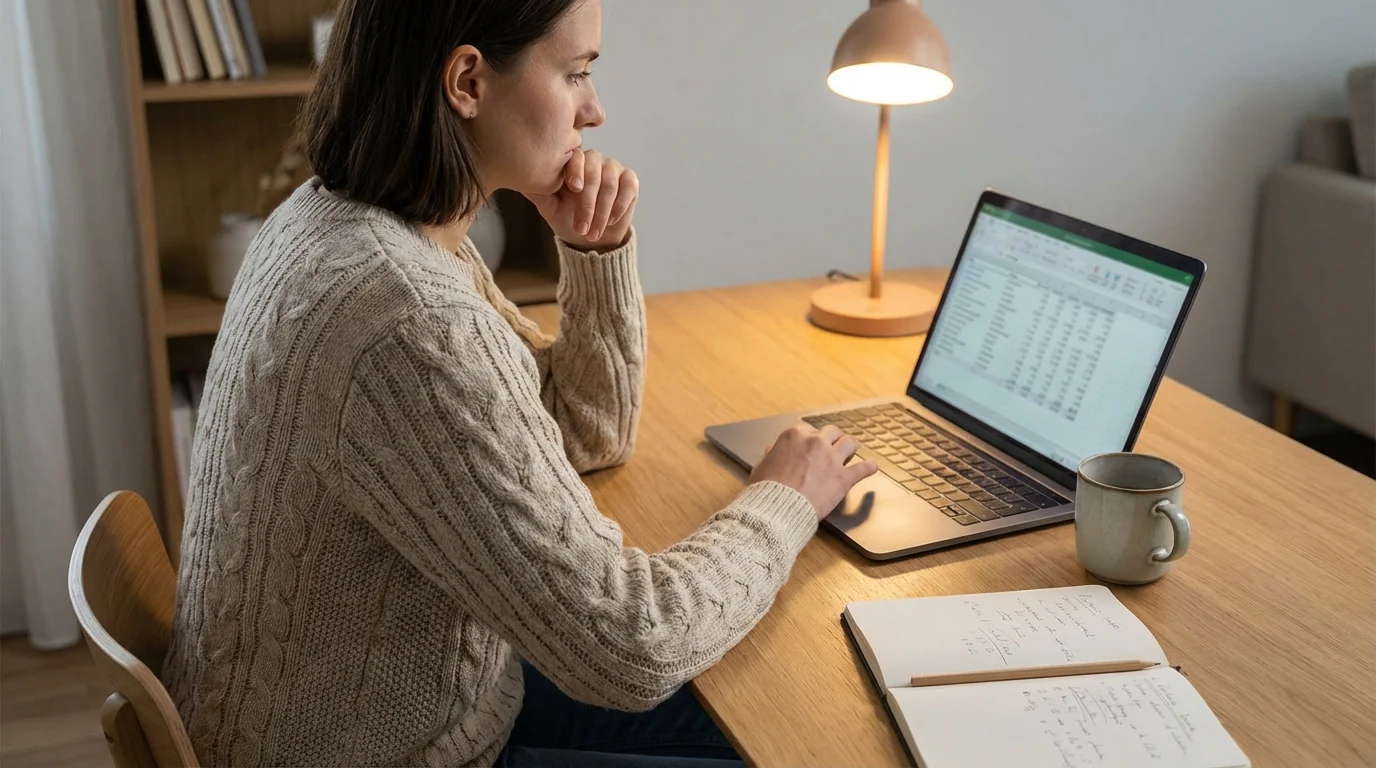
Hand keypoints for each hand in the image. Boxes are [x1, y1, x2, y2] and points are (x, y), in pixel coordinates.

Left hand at [525, 149, 637, 250]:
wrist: (591, 239)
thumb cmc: (567, 219)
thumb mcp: (549, 207)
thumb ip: (538, 191)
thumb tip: (518, 177)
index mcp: (573, 163)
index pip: (576, 157)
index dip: (576, 170)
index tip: (574, 188)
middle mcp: (594, 160)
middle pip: (594, 172)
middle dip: (588, 203)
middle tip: (582, 228)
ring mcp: (613, 168)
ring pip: (611, 183)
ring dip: (602, 211)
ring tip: (593, 232)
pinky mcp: (629, 180)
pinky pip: (628, 187)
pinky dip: (620, 206)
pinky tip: (611, 221)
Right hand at [748, 425, 877, 521]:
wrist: (777, 508)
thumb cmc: (766, 489)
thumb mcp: (761, 467)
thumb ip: (769, 456)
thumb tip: (770, 450)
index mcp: (794, 436)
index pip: (809, 430)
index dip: (811, 439)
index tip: (812, 446)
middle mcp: (815, 442)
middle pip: (832, 432)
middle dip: (833, 439)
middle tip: (834, 447)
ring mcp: (831, 458)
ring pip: (850, 443)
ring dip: (852, 447)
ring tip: (854, 451)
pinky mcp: (843, 477)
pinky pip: (863, 468)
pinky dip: (869, 467)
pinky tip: (872, 468)